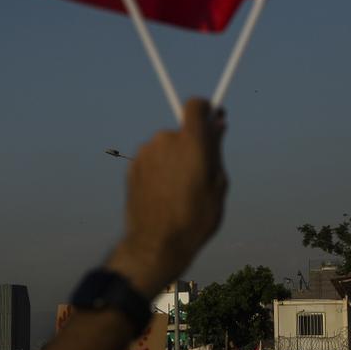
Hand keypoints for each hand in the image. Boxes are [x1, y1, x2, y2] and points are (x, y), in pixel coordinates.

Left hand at [106, 98, 227, 296]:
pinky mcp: (132, 165)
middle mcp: (165, 140)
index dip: (206, 109)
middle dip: (191, 144)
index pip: (196, 105)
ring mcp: (145, 153)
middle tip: (200, 171)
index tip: (213, 118)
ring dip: (174, 158)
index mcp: (191, 142)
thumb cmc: (195, 217)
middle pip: (181, 130)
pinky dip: (159, 169)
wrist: (156, 244)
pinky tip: (164, 193)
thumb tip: (218, 124)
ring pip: (165, 146)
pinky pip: (152, 159)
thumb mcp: (218, 183)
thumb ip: (217, 149)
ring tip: (180, 190)